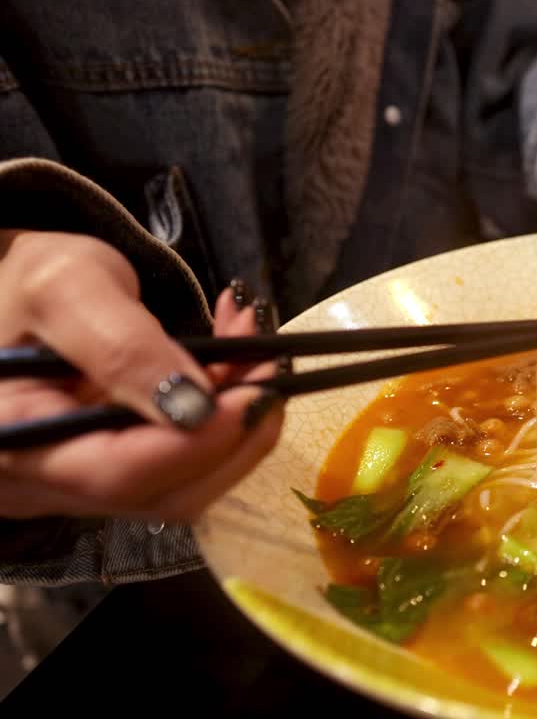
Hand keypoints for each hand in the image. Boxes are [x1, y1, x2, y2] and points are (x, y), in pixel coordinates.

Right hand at [0, 230, 284, 520]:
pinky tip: (237, 361)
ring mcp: (80, 484)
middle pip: (163, 494)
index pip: (117, 474)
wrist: (11, 286)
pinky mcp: (115, 469)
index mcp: (11, 441)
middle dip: (235, 432)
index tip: (260, 392)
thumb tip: (195, 407)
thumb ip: (124, 346)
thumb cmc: (21, 281)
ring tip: (255, 348)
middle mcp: (42, 482)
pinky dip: (224, 414)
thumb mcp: (67, 287)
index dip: (200, 442)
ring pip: (186, 482)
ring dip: (239, 419)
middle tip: (271, 364)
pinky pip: (184, 460)